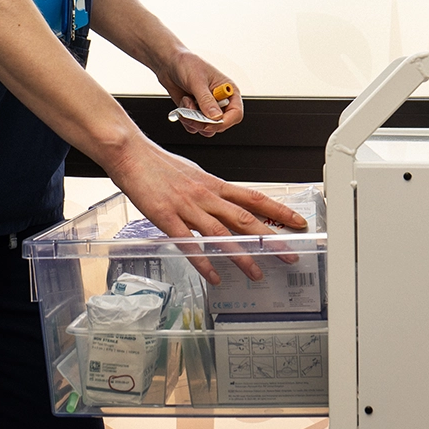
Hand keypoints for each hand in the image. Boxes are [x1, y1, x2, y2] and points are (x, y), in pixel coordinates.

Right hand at [103, 134, 307, 284]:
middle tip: (290, 254)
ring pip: (222, 235)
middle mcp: (206, 196)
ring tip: (257, 273)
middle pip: (245, 219)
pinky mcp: (167, 218)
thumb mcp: (193, 173)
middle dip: (271, 239)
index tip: (297, 222)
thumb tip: (225, 202)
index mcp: (213, 184)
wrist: (131, 153)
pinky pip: (189, 244)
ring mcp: (187, 208)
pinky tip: (214, 276)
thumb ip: (210, 190)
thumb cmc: (158, 164)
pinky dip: (204, 262)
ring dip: (242, 255)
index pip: (254, 198)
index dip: (278, 211)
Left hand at [157, 51, 241, 136]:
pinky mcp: (196, 113)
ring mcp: (207, 109)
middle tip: (192, 114)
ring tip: (186, 102)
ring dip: (193, 120)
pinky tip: (183, 103)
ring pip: (206, 128)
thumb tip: (215, 117)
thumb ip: (206, 100)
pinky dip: (186, 119)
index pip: (236, 113)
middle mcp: (220, 102)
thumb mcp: (197, 81)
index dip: (225, 121)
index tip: (210, 123)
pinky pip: (194, 127)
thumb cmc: (187, 64)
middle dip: (204, 122)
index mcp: (228, 91)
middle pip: (221, 125)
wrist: (170, 64)